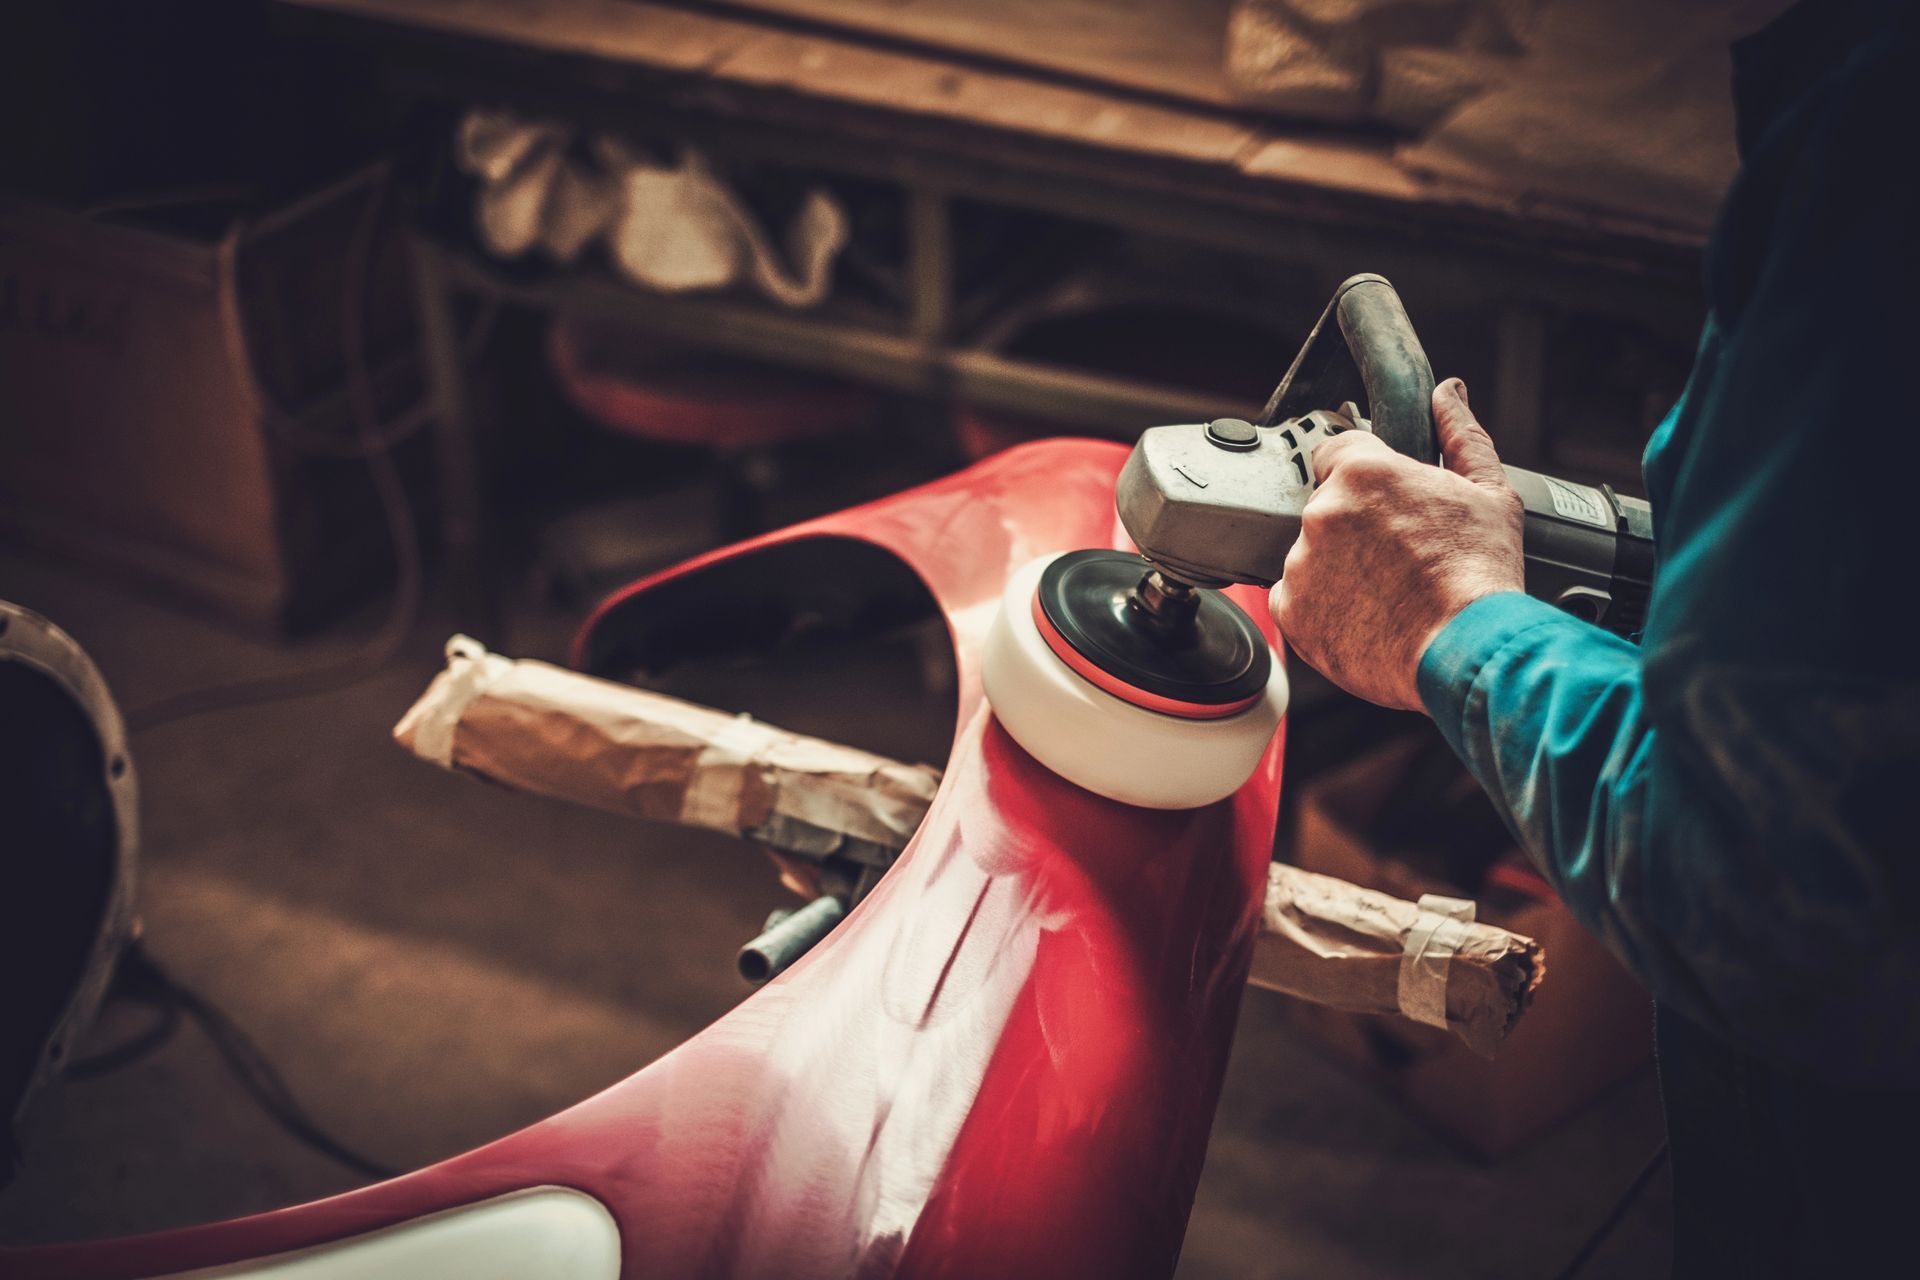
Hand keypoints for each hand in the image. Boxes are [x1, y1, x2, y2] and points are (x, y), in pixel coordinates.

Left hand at [1270, 378, 1523, 711]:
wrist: (1466, 651)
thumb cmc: (1479, 577)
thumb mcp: (1489, 491)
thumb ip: (1461, 435)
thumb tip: (1448, 395)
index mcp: (1363, 472)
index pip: (1339, 449)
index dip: (1365, 474)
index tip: (1381, 499)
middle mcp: (1322, 513)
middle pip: (1327, 505)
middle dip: (1356, 524)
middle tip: (1398, 553)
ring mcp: (1301, 564)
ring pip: (1312, 554)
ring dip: (1338, 566)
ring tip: (1386, 590)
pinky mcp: (1291, 612)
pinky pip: (1298, 599)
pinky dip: (1323, 608)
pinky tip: (1366, 614)